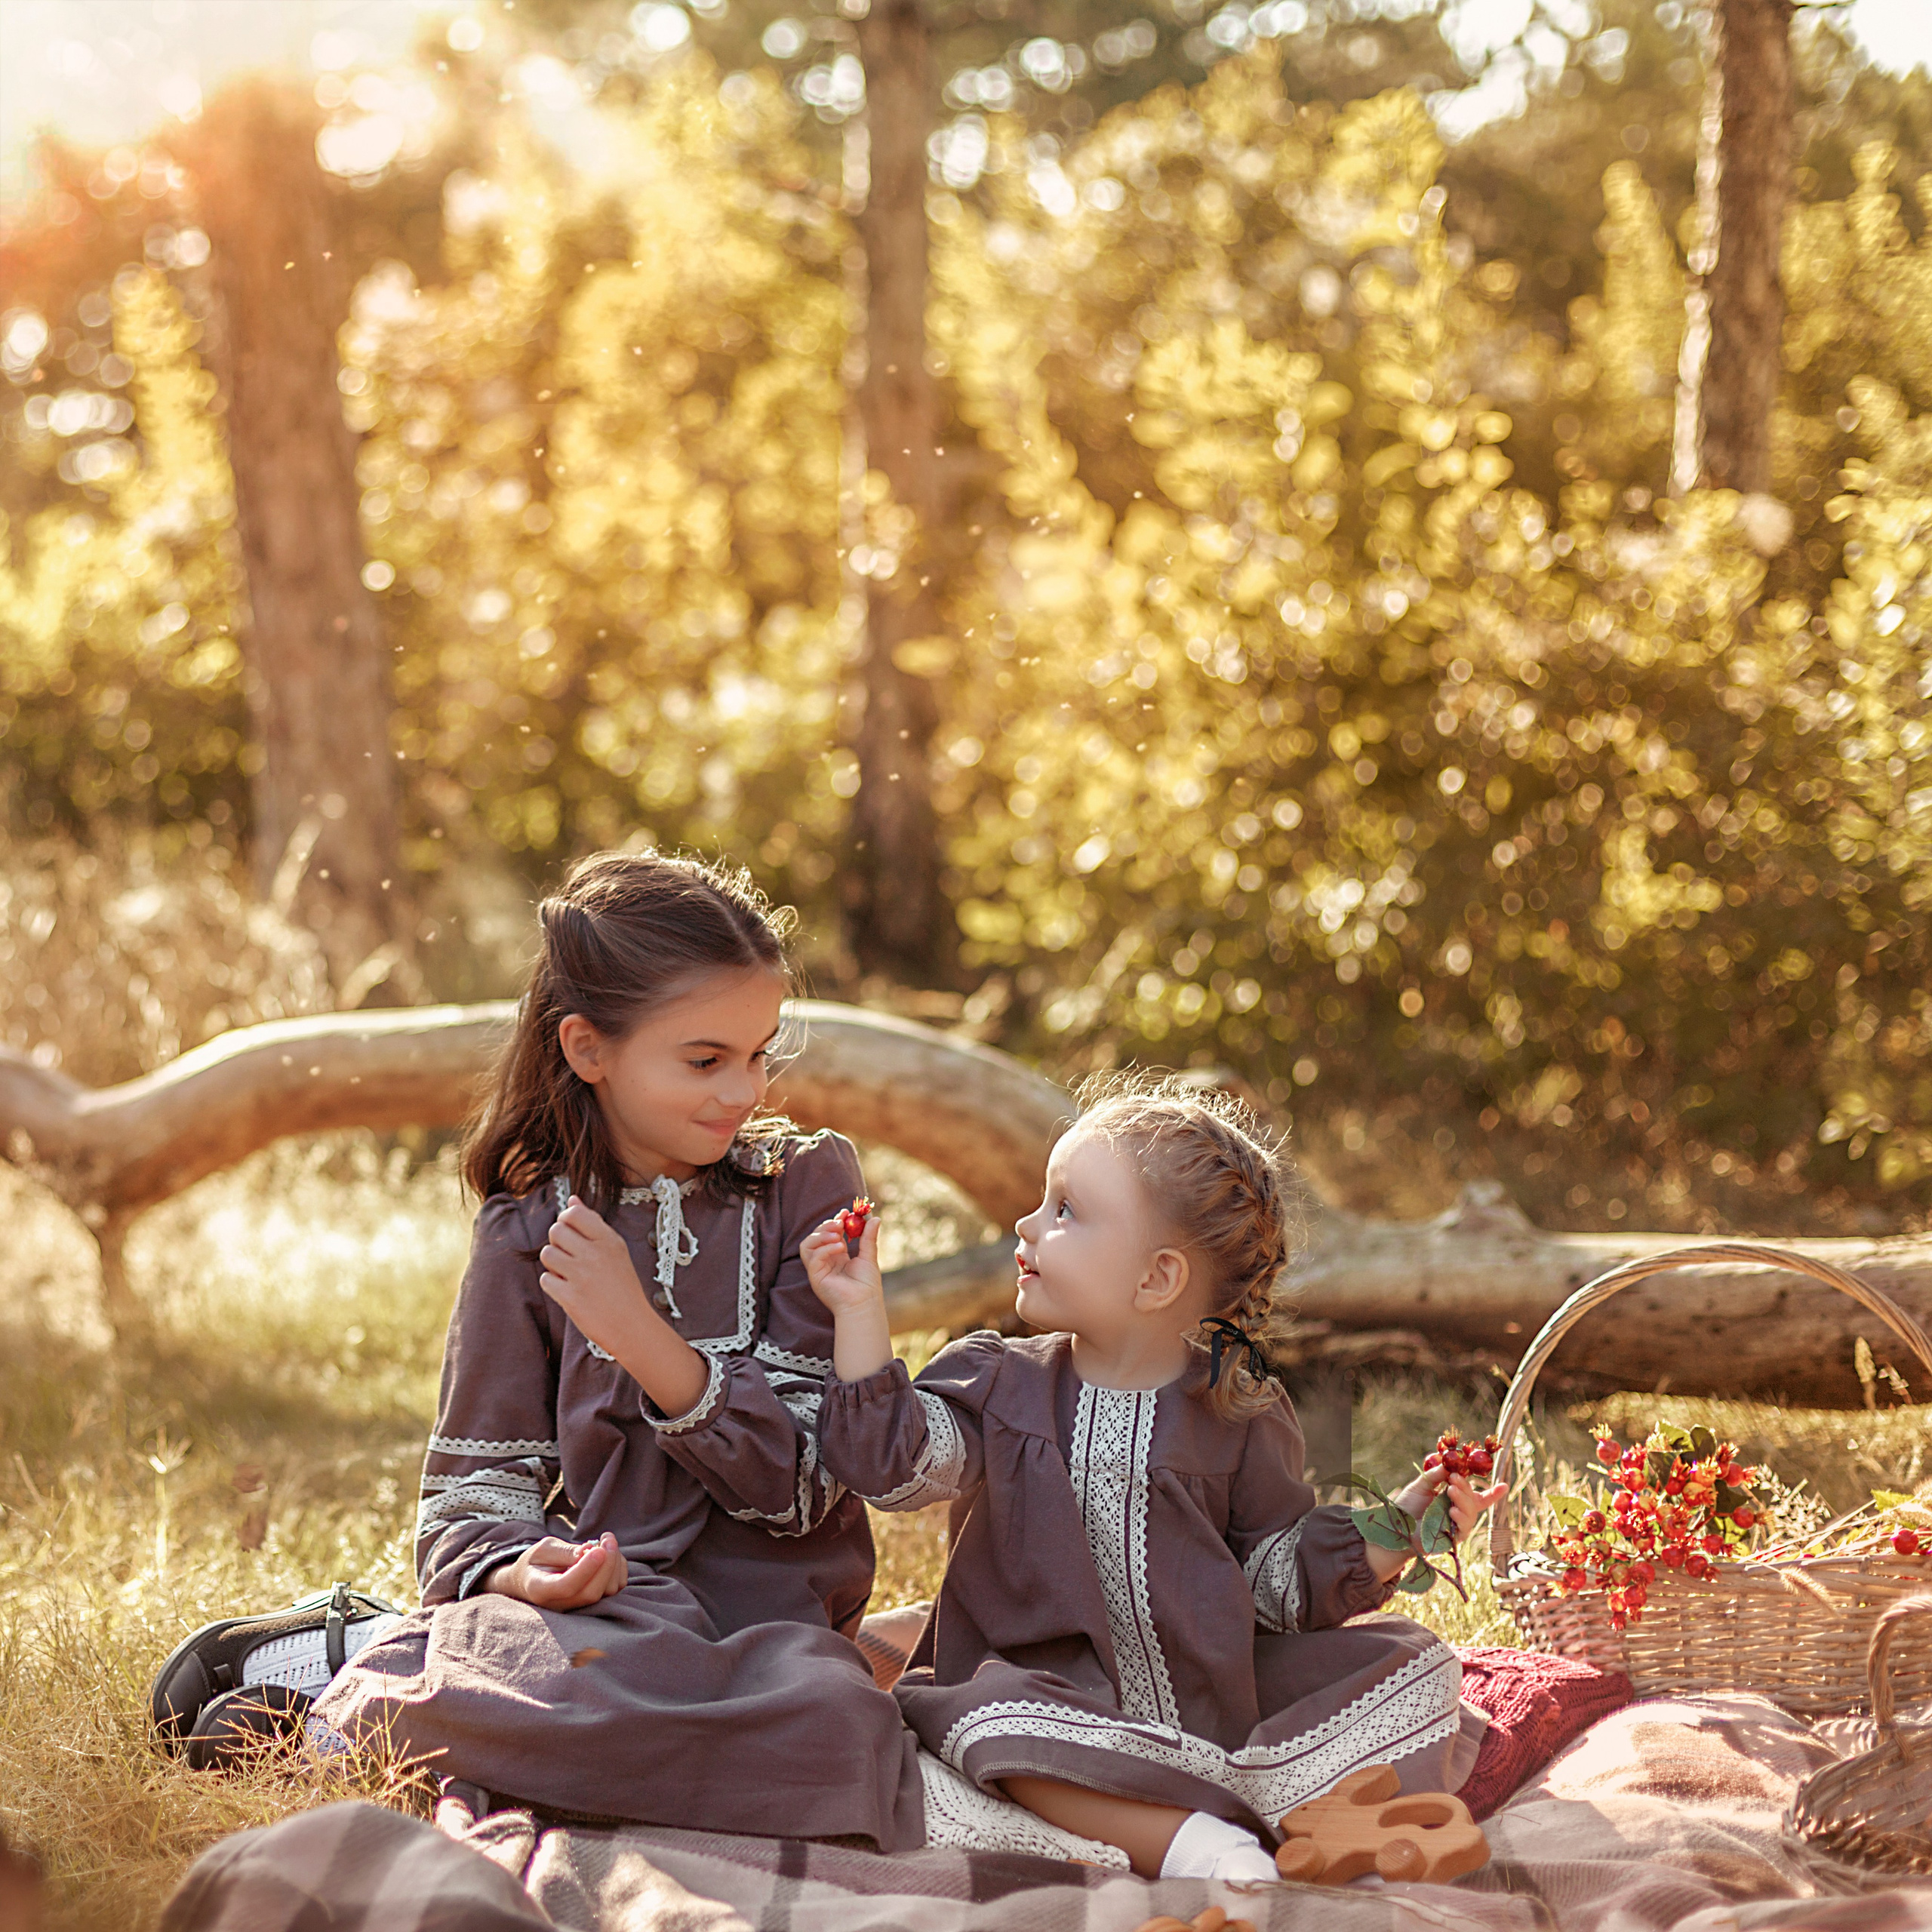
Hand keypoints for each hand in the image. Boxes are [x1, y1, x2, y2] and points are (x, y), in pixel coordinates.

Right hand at [483, 1532, 627, 1608]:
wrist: (534, 1579)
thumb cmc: (537, 1561)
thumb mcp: (543, 1549)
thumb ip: (564, 1552)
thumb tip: (587, 1551)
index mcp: (540, 1589)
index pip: (566, 1586)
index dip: (585, 1569)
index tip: (598, 1549)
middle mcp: (560, 1604)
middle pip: (590, 1592)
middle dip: (606, 1563)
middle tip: (608, 1538)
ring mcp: (578, 1606)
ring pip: (607, 1592)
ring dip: (614, 1563)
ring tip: (607, 1540)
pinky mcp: (593, 1602)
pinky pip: (615, 1588)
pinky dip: (619, 1568)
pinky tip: (610, 1553)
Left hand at [540, 1196, 645, 1355]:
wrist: (632, 1326)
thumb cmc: (623, 1286)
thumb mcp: (615, 1250)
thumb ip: (592, 1223)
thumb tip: (572, 1199)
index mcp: (609, 1240)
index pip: (573, 1213)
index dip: (566, 1221)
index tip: (572, 1234)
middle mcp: (595, 1254)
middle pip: (556, 1230)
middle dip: (557, 1242)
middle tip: (569, 1256)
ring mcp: (582, 1276)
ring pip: (547, 1253)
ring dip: (553, 1263)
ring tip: (567, 1273)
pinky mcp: (570, 1297)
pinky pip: (545, 1279)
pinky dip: (552, 1284)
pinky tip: (566, 1289)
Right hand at [801, 1209, 883, 1316]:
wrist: (864, 1304)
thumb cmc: (867, 1285)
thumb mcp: (868, 1256)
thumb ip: (868, 1237)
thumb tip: (875, 1218)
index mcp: (836, 1255)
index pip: (830, 1233)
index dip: (835, 1221)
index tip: (845, 1212)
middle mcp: (825, 1260)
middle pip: (815, 1236)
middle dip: (826, 1226)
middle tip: (840, 1222)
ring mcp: (818, 1268)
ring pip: (807, 1245)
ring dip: (821, 1235)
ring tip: (838, 1234)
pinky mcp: (815, 1276)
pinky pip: (813, 1257)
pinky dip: (825, 1248)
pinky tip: (840, 1247)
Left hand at [1392, 1467, 1506, 1543]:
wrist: (1394, 1526)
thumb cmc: (1406, 1506)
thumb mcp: (1421, 1486)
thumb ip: (1436, 1475)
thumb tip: (1450, 1465)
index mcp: (1453, 1500)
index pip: (1476, 1497)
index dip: (1492, 1493)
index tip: (1505, 1485)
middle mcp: (1457, 1513)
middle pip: (1473, 1501)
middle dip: (1466, 1488)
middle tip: (1454, 1478)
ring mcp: (1455, 1526)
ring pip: (1470, 1514)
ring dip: (1463, 1500)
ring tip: (1451, 1490)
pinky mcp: (1451, 1539)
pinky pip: (1463, 1529)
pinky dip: (1460, 1518)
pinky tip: (1452, 1511)